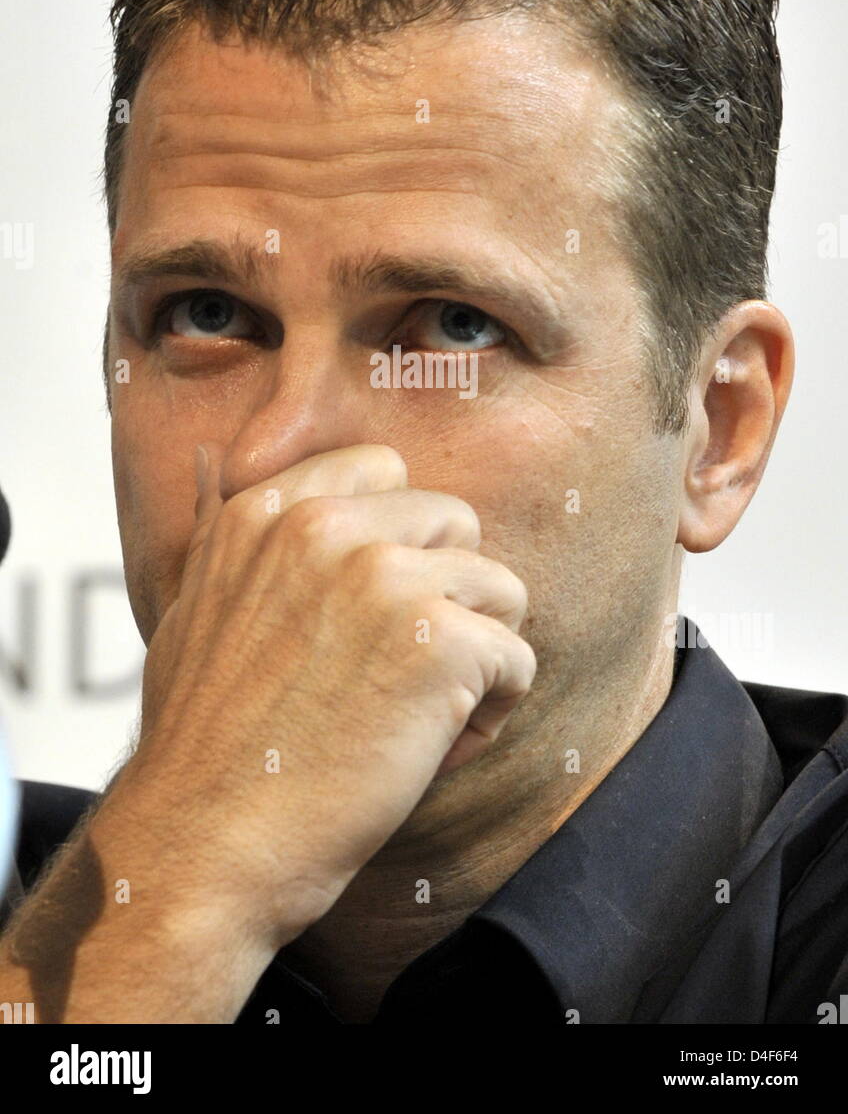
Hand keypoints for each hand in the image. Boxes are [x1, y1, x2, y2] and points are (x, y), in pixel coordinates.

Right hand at [123, 442, 534, 950]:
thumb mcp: (196, 606)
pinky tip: (435, 752)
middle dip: (448, 594)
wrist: (200, 846)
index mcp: (266, 511)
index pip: (383, 469)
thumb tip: (237, 469)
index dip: (399, 541)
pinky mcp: (439, 642)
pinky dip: (493, 713)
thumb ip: (239, 539)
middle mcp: (327, 526)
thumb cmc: (203, 746)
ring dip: (476, 656)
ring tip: (421, 719)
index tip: (374, 612)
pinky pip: (518, 659)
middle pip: (455, 521)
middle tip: (405, 672)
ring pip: (499, 588)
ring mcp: (386, 578)